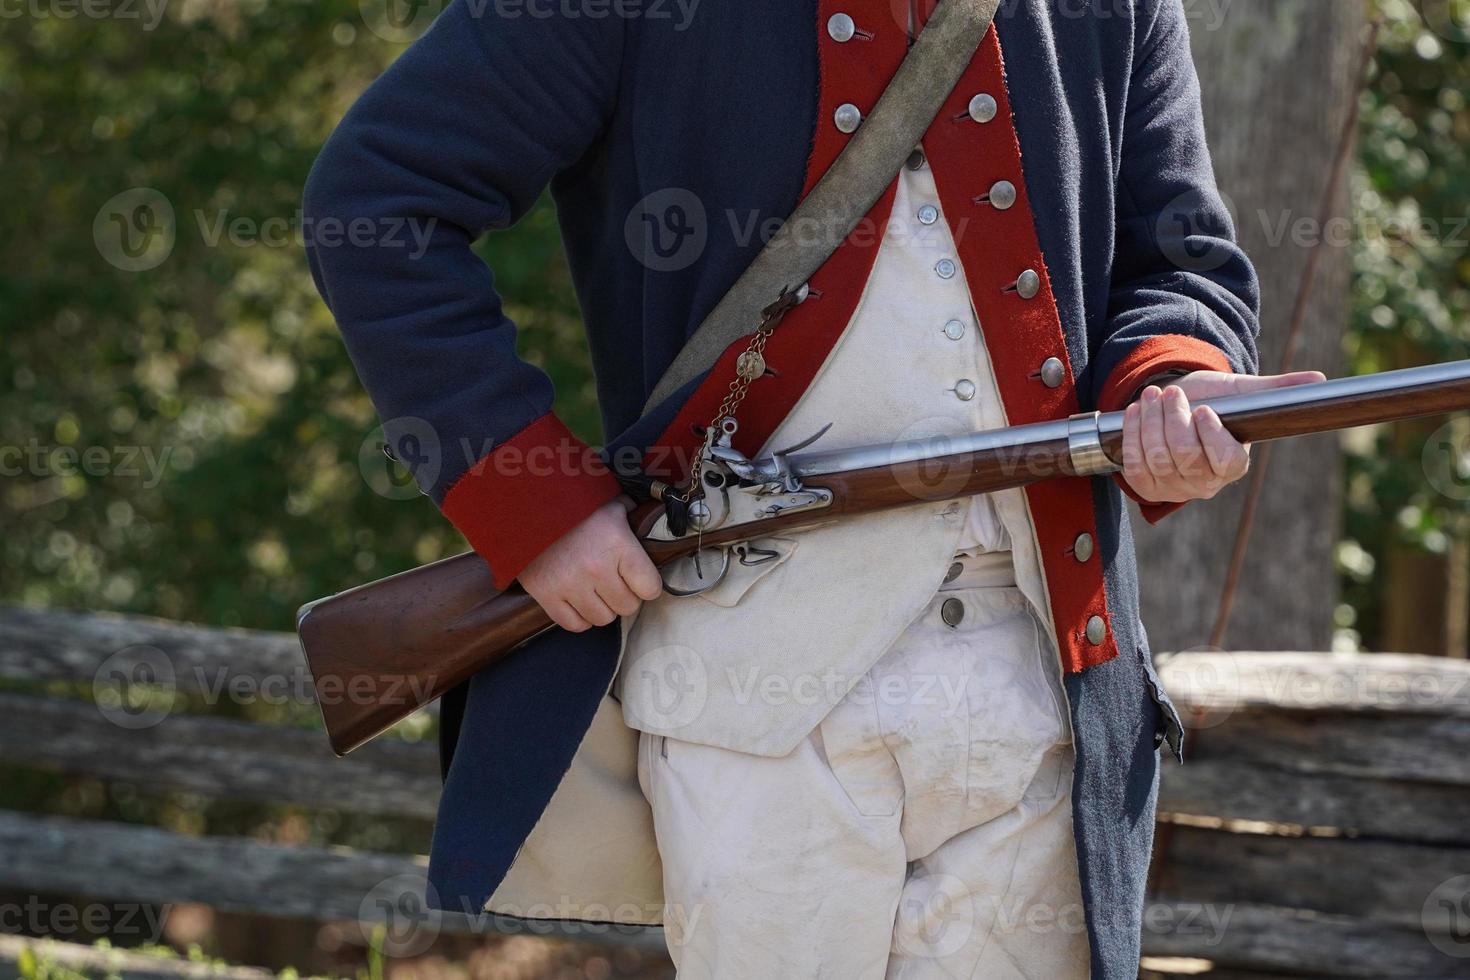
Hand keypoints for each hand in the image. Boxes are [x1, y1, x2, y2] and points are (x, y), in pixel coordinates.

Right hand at [518, 497, 662, 631]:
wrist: (526, 507)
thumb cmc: (574, 506)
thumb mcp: (610, 505)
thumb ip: (633, 516)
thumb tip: (649, 520)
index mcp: (617, 543)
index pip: (650, 587)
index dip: (647, 585)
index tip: (639, 579)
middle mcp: (596, 568)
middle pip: (627, 606)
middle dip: (624, 596)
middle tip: (614, 583)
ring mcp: (570, 584)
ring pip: (603, 619)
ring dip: (602, 608)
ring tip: (595, 590)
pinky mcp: (546, 595)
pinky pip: (575, 624)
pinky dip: (579, 617)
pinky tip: (578, 600)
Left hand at [1121, 370, 1324, 503]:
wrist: (1174, 409)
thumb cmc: (1212, 402)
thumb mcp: (1241, 394)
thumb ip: (1275, 391)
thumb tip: (1319, 381)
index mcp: (1233, 465)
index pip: (1225, 461)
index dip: (1211, 436)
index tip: (1204, 409)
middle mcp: (1205, 483)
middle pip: (1184, 455)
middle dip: (1173, 418)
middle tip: (1171, 392)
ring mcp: (1174, 487)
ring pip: (1157, 456)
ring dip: (1151, 420)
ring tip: (1153, 395)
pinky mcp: (1147, 486)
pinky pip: (1134, 465)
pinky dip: (1132, 434)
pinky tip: (1136, 411)